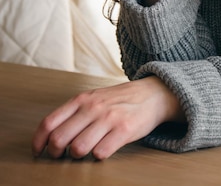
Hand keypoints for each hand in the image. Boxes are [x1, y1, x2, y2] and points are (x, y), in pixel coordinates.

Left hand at [32, 76, 184, 159]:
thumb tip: (49, 135)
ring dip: (77, 156)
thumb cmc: (118, 100)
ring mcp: (108, 118)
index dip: (39, 142)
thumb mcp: (93, 98)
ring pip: (78, 149)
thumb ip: (74, 112)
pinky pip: (100, 153)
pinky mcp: (123, 130)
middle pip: (60, 139)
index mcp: (81, 99)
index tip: (39, 152)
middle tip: (62, 156)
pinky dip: (97, 156)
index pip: (49, 123)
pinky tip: (102, 150)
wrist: (151, 94)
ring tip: (84, 152)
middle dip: (56, 153)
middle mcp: (93, 107)